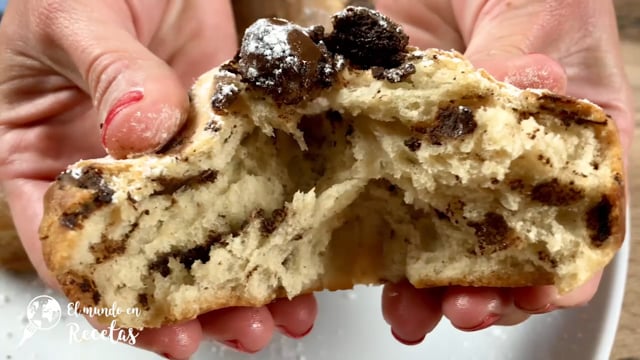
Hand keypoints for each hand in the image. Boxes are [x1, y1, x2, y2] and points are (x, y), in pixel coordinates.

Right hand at [0, 1, 315, 357]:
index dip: (117, 301)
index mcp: (49, 163)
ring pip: (206, 233)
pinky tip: (301, 247)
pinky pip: (247, 185)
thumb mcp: (75, 20)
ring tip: (284, 309)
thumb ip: (108, 74)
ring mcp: (174, 160)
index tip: (164, 332)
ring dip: (244, 275)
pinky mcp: (222, 139)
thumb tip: (141, 134)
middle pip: (150, 260)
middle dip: (197, 304)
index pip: (71, 252)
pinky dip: (272, 217)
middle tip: (241, 330)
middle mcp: (114, 174)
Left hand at [376, 0, 632, 344]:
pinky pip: (381, 201)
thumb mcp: (538, 18)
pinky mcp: (392, 149)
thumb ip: (529, 59)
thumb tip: (529, 87)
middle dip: (484, 290)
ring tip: (409, 310)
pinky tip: (364, 266)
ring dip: (425, 282)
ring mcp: (445, 163)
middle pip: (504, 247)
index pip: (576, 222)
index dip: (560, 269)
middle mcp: (506, 166)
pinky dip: (373, 238)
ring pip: (440, 238)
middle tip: (463, 310)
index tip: (537, 295)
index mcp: (568, 144)